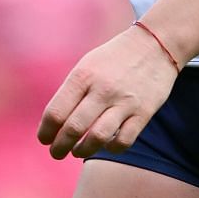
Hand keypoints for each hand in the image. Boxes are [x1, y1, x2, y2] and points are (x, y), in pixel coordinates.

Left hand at [37, 24, 179, 159]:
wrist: (155, 45)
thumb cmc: (113, 59)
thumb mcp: (87, 66)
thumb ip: (71, 93)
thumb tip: (54, 125)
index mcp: (83, 76)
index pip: (55, 112)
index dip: (45, 132)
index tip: (44, 139)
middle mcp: (103, 89)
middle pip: (73, 129)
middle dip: (59, 147)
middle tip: (57, 152)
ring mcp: (125, 101)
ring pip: (98, 138)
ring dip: (82, 151)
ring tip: (78, 151)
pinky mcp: (144, 112)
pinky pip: (124, 141)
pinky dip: (111, 148)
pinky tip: (106, 144)